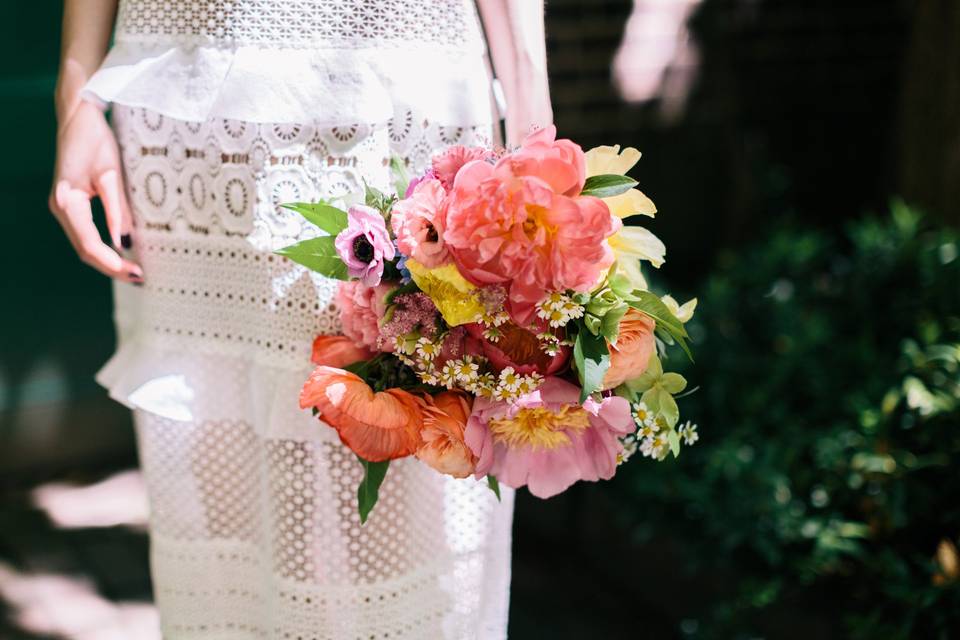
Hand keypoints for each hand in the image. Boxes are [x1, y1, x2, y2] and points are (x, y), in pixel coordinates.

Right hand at [49, 100, 141, 282]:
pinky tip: (122, 252)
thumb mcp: (112, 176)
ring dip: (108, 260)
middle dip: (111, 267)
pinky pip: (86, 233)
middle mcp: (61, 208)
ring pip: (84, 244)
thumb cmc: (95, 140)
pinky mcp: (72, 203)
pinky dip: (103, 247)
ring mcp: (64, 207)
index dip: (113, 263)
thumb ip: (117, 211)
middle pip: (84, 250)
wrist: (79, 117)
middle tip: (140, 278)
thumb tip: (125, 244)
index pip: (89, 245)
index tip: (137, 273)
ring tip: (134, 270)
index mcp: (67, 202)